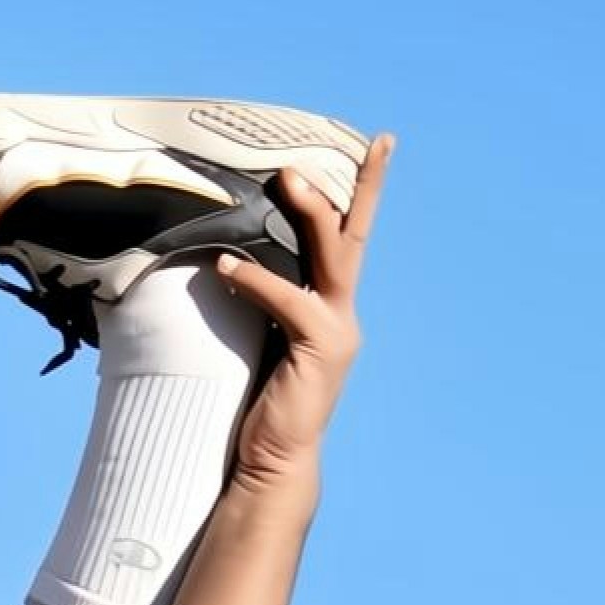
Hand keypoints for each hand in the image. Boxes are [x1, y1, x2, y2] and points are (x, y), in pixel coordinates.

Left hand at [217, 131, 393, 496]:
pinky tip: (226, 265)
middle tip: (364, 143)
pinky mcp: (318, 350)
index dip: (363, 192)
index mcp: (332, 310)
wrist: (272, 461)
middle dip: (362, 186)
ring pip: (331, 257)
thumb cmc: (260, 403)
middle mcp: (342, 316)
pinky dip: (257, 280)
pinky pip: (288, 300)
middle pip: (355, 236)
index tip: (378, 145)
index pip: (349, 240)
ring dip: (312, 214)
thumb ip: (263, 301)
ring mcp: (337, 332)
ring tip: (287, 180)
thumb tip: (228, 252)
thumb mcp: (262, 340)